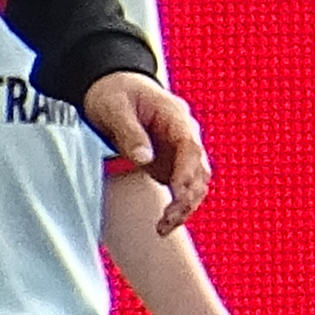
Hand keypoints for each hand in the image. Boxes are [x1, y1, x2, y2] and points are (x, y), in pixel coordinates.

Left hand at [81, 71, 212, 227]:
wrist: (114, 86)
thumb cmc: (115, 92)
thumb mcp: (115, 108)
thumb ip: (130, 133)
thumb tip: (144, 159)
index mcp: (176, 117)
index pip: (191, 148)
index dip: (188, 173)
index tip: (178, 195)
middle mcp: (184, 136)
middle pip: (199, 171)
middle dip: (187, 199)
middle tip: (167, 222)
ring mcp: (179, 151)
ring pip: (195, 184)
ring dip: (184, 207)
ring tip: (163, 228)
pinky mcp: (170, 164)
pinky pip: (182, 188)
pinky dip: (177, 206)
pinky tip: (166, 223)